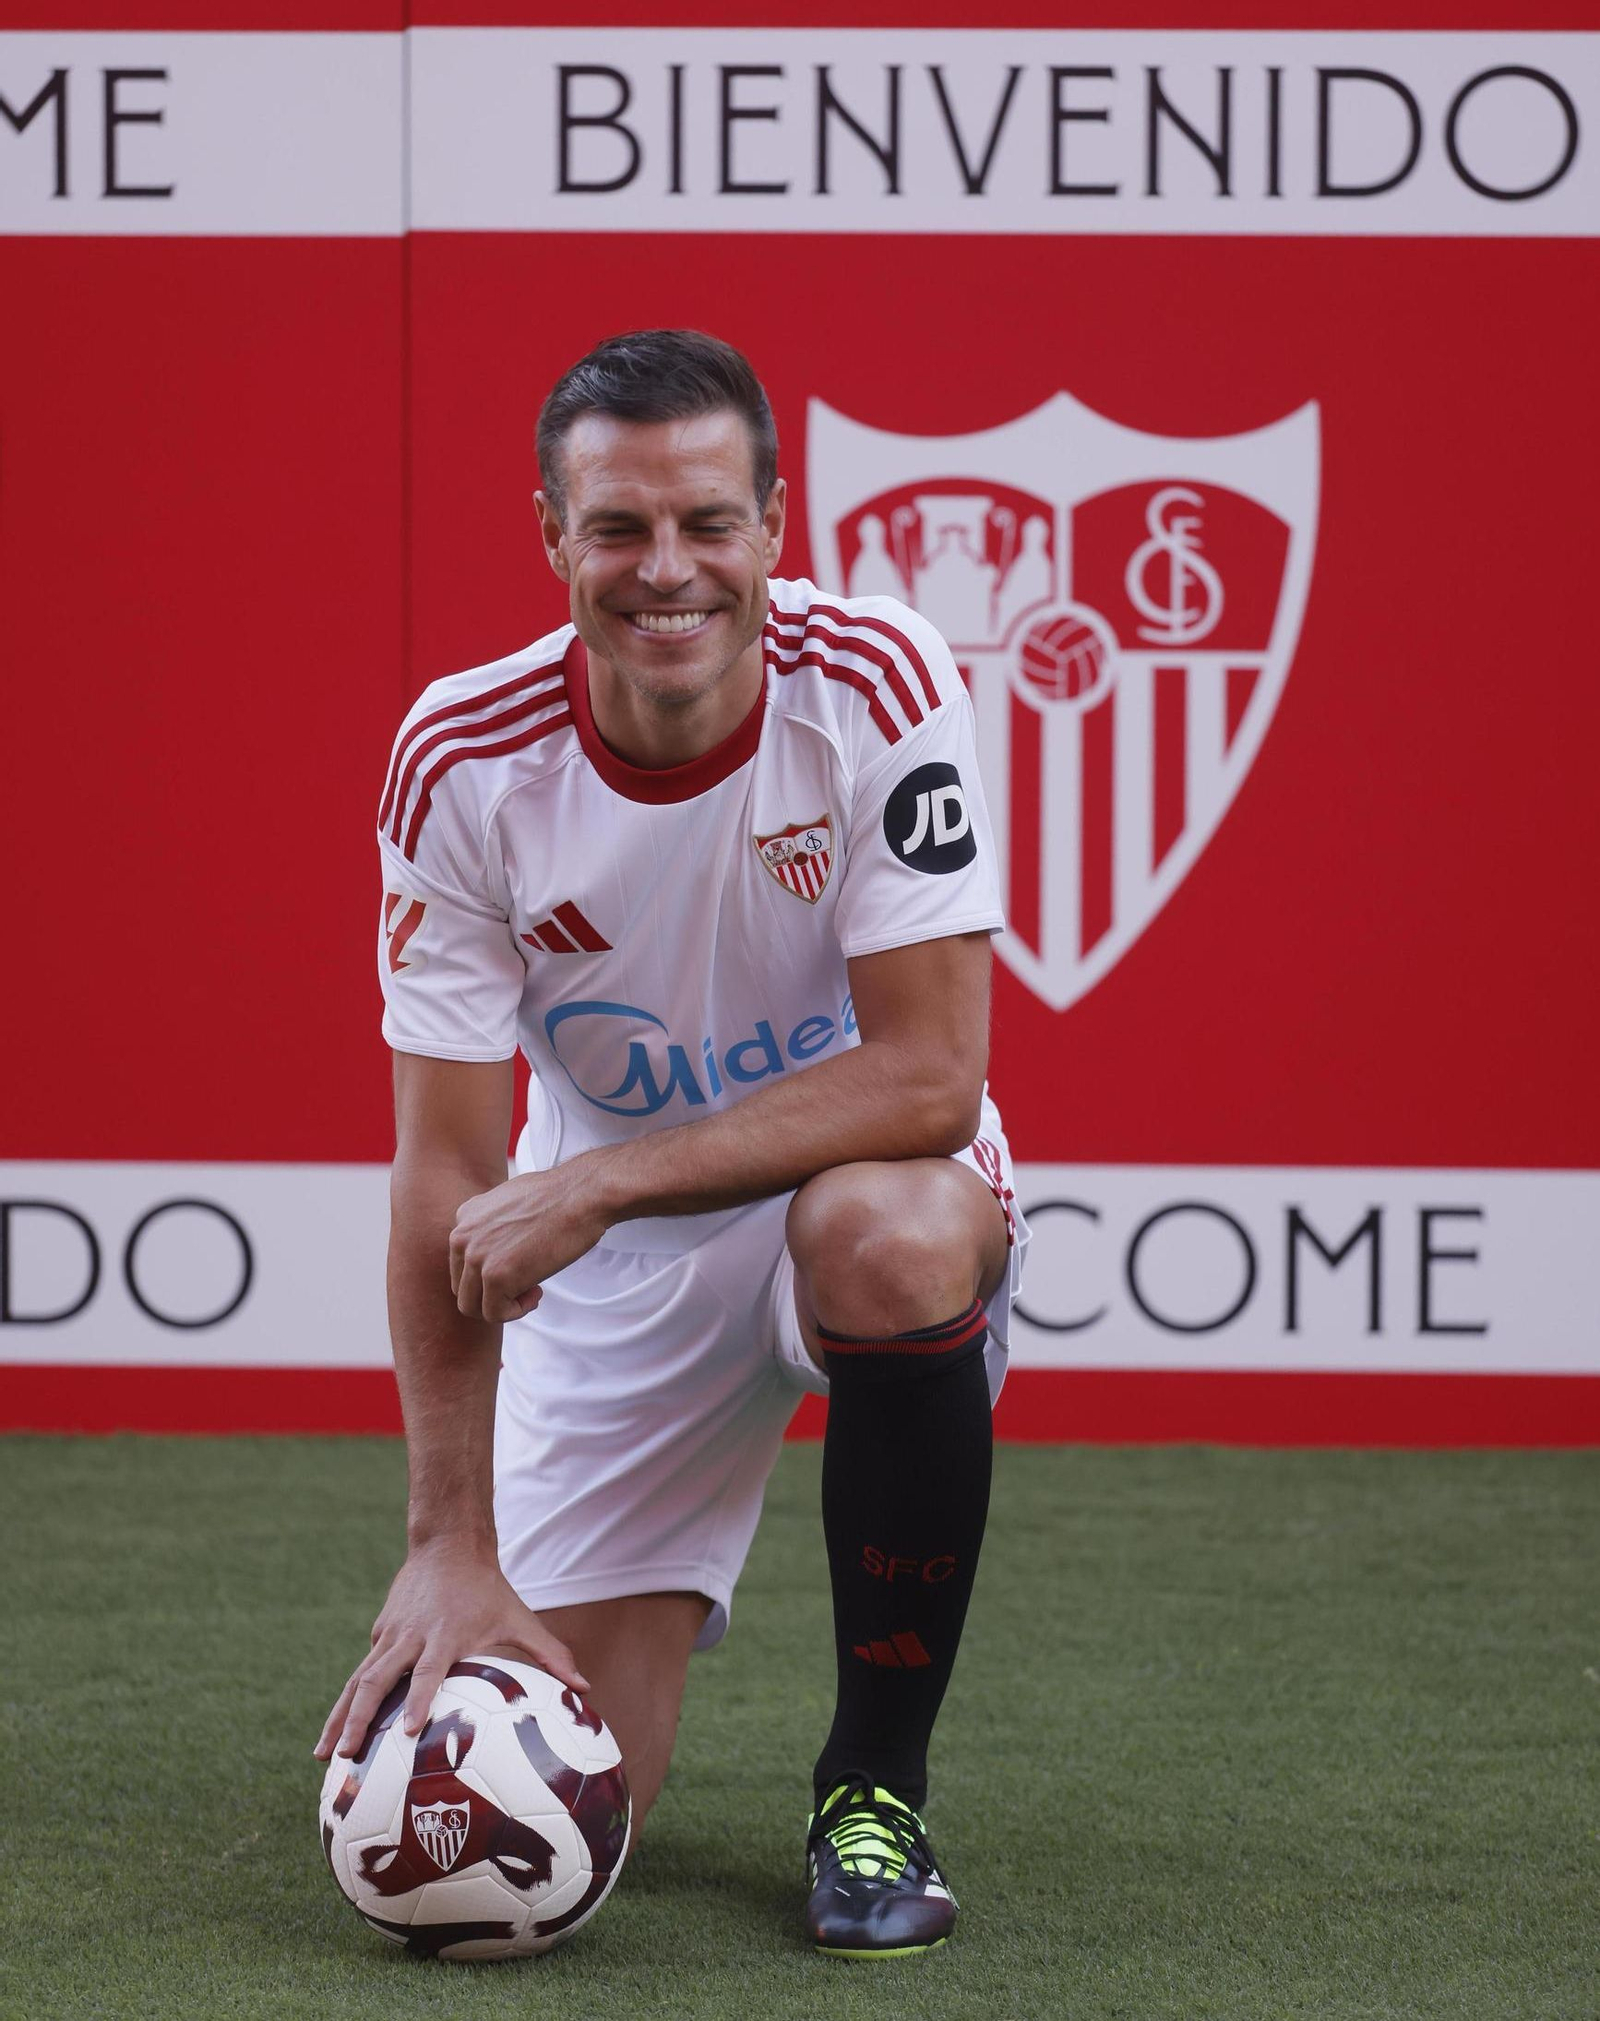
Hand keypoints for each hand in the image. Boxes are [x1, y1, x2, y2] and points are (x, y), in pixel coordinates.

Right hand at [313, 1539, 589, 1760]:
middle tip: (346, 1756)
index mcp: (444, 1635)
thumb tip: (585, 1689)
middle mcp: (410, 1637)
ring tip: (324, 1755)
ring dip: (341, 1718)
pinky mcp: (379, 1635)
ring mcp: (390, 1636)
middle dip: (360, 1719)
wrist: (447, 1545)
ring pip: (357, 1680)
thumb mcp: (520, 1618)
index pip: (427, 1673)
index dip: (418, 1701)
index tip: (409, 1733)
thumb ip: (551, 1655)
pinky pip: (360, 1672)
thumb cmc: (488, 1589)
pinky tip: (336, 1733)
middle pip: (376, 1680)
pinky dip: (346, 1702)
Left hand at [449, 1159, 611, 1322]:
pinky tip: (535, 1293)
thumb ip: (493, 1225)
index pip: (461, 1263)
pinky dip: (515, 1312)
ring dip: (502, 1306)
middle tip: (523, 1286)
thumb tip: (499, 1246)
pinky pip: (494, 1314)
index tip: (514, 1270)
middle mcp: (463, 1236)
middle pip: (463, 1287)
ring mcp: (476, 1257)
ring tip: (530, 1290)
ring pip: (472, 1306)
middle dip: (492, 1294)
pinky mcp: (496, 1276)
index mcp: (465, 1217)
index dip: (488, 1274)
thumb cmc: (558, 1197)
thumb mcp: (511, 1201)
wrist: (580, 1196)